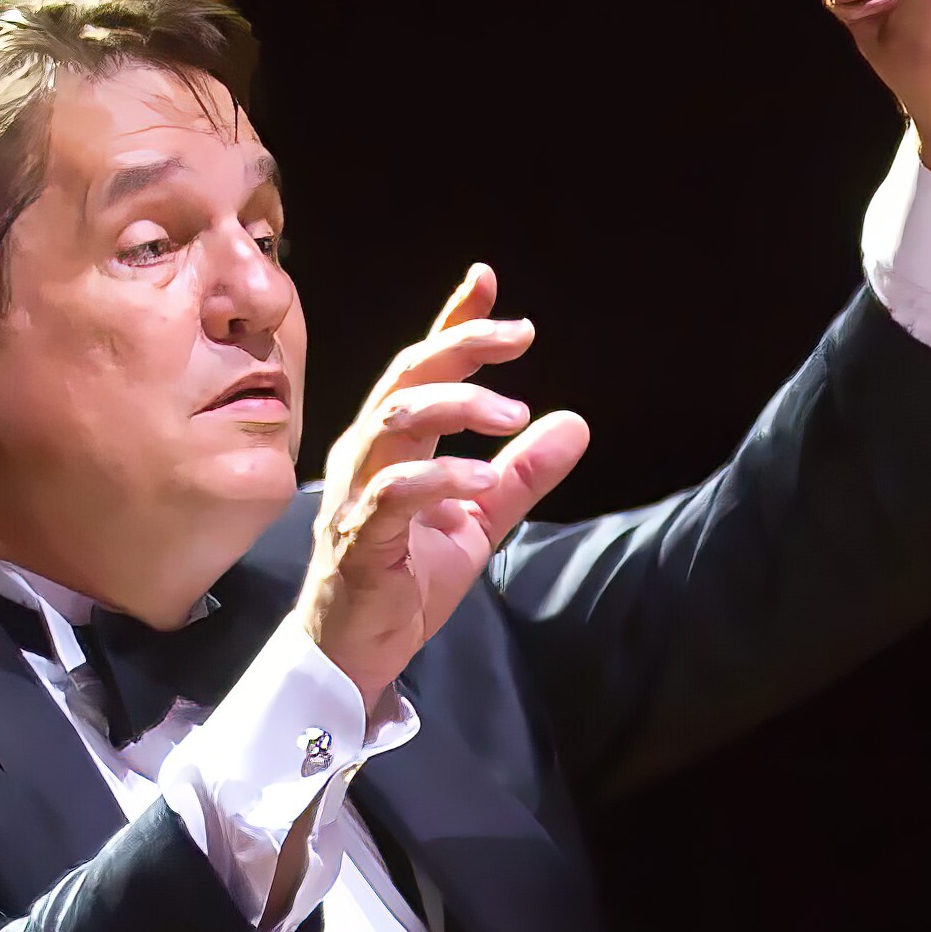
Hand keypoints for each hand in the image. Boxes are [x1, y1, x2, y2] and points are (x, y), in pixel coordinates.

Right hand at [295, 268, 589, 709]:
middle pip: (408, 376)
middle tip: (519, 335)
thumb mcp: (482, 519)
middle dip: (460, 346)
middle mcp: (368, 452)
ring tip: (515, 413)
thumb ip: (524, 473)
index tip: (487, 280)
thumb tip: (574, 422)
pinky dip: (442, 477)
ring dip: (458, 408)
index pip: (422, 367)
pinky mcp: (359, 534)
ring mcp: (358, 490)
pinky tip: (484, 480)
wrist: (356, 650)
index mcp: (394, 442)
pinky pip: (395, 490)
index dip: (452, 322)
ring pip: (396, 419)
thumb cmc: (406, 579)